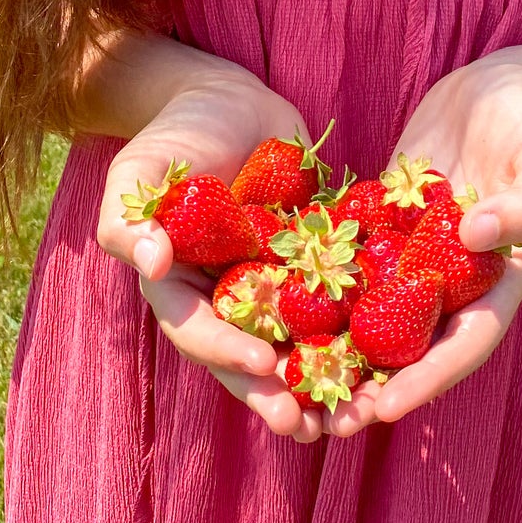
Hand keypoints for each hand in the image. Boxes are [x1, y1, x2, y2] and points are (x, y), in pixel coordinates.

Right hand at [94, 60, 323, 443]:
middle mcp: (227, 297)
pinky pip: (336, 299)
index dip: (228, 353)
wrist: (224, 96)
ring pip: (297, 343)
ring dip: (323, 380)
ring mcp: (272, 281)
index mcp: (182, 287)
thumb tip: (150, 261)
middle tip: (309, 426)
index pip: (200, 332)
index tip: (263, 365)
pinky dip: (360, 329)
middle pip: (251, 358)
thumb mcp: (137, 172)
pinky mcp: (312, 259)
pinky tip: (393, 354)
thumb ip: (128, 220)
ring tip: (355, 413)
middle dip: (278, 395)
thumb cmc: (172, 134)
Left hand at [326, 54, 521, 437]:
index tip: (386, 408)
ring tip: (292, 385)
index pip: (464, 345)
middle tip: (327, 423)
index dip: (427, 380)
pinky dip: (320, 286)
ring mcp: (417, 253)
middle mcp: (455, 279)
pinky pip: (352, 261)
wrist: (505, 84)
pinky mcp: (387, 222)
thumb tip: (477, 236)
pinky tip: (275, 305)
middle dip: (373, 387)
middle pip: (414, 347)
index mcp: (500, 280)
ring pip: (376, 315)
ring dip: (340, 352)